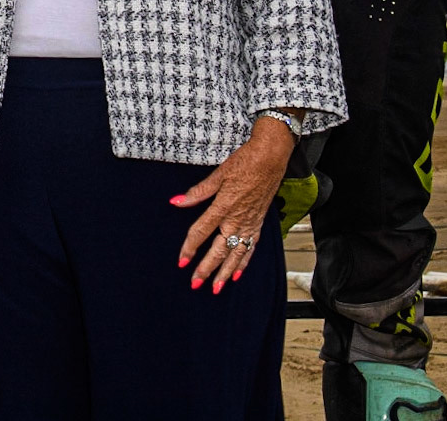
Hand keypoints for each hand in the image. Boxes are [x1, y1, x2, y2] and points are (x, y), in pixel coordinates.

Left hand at [170, 118, 292, 292]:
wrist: (270, 158)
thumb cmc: (244, 162)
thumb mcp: (218, 175)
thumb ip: (197, 192)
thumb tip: (176, 201)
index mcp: (223, 206)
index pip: (202, 232)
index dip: (190, 248)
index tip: (182, 261)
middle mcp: (237, 219)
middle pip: (219, 250)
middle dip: (206, 269)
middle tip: (195, 284)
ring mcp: (250, 224)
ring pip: (236, 255)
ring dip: (225, 273)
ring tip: (216, 288)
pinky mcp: (258, 224)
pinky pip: (251, 248)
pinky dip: (244, 263)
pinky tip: (237, 275)